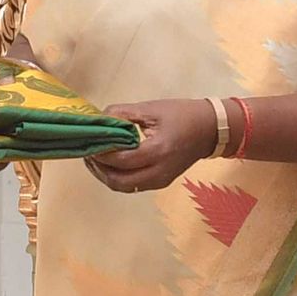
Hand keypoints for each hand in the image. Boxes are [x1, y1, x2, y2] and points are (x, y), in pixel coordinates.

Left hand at [88, 97, 221, 193]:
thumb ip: (121, 114)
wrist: (209, 130)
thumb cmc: (181, 115)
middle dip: (98, 168)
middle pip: (118, 180)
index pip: (120, 160)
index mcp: (158, 151)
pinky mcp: (160, 182)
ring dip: (105, 175)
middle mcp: (159, 172)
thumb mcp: (150, 109)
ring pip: (123, 187)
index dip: (100, 153)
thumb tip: (97, 120)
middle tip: (87, 152)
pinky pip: (132, 185)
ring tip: (95, 158)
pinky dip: (117, 177)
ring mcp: (160, 180)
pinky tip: (109, 163)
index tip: (88, 141)